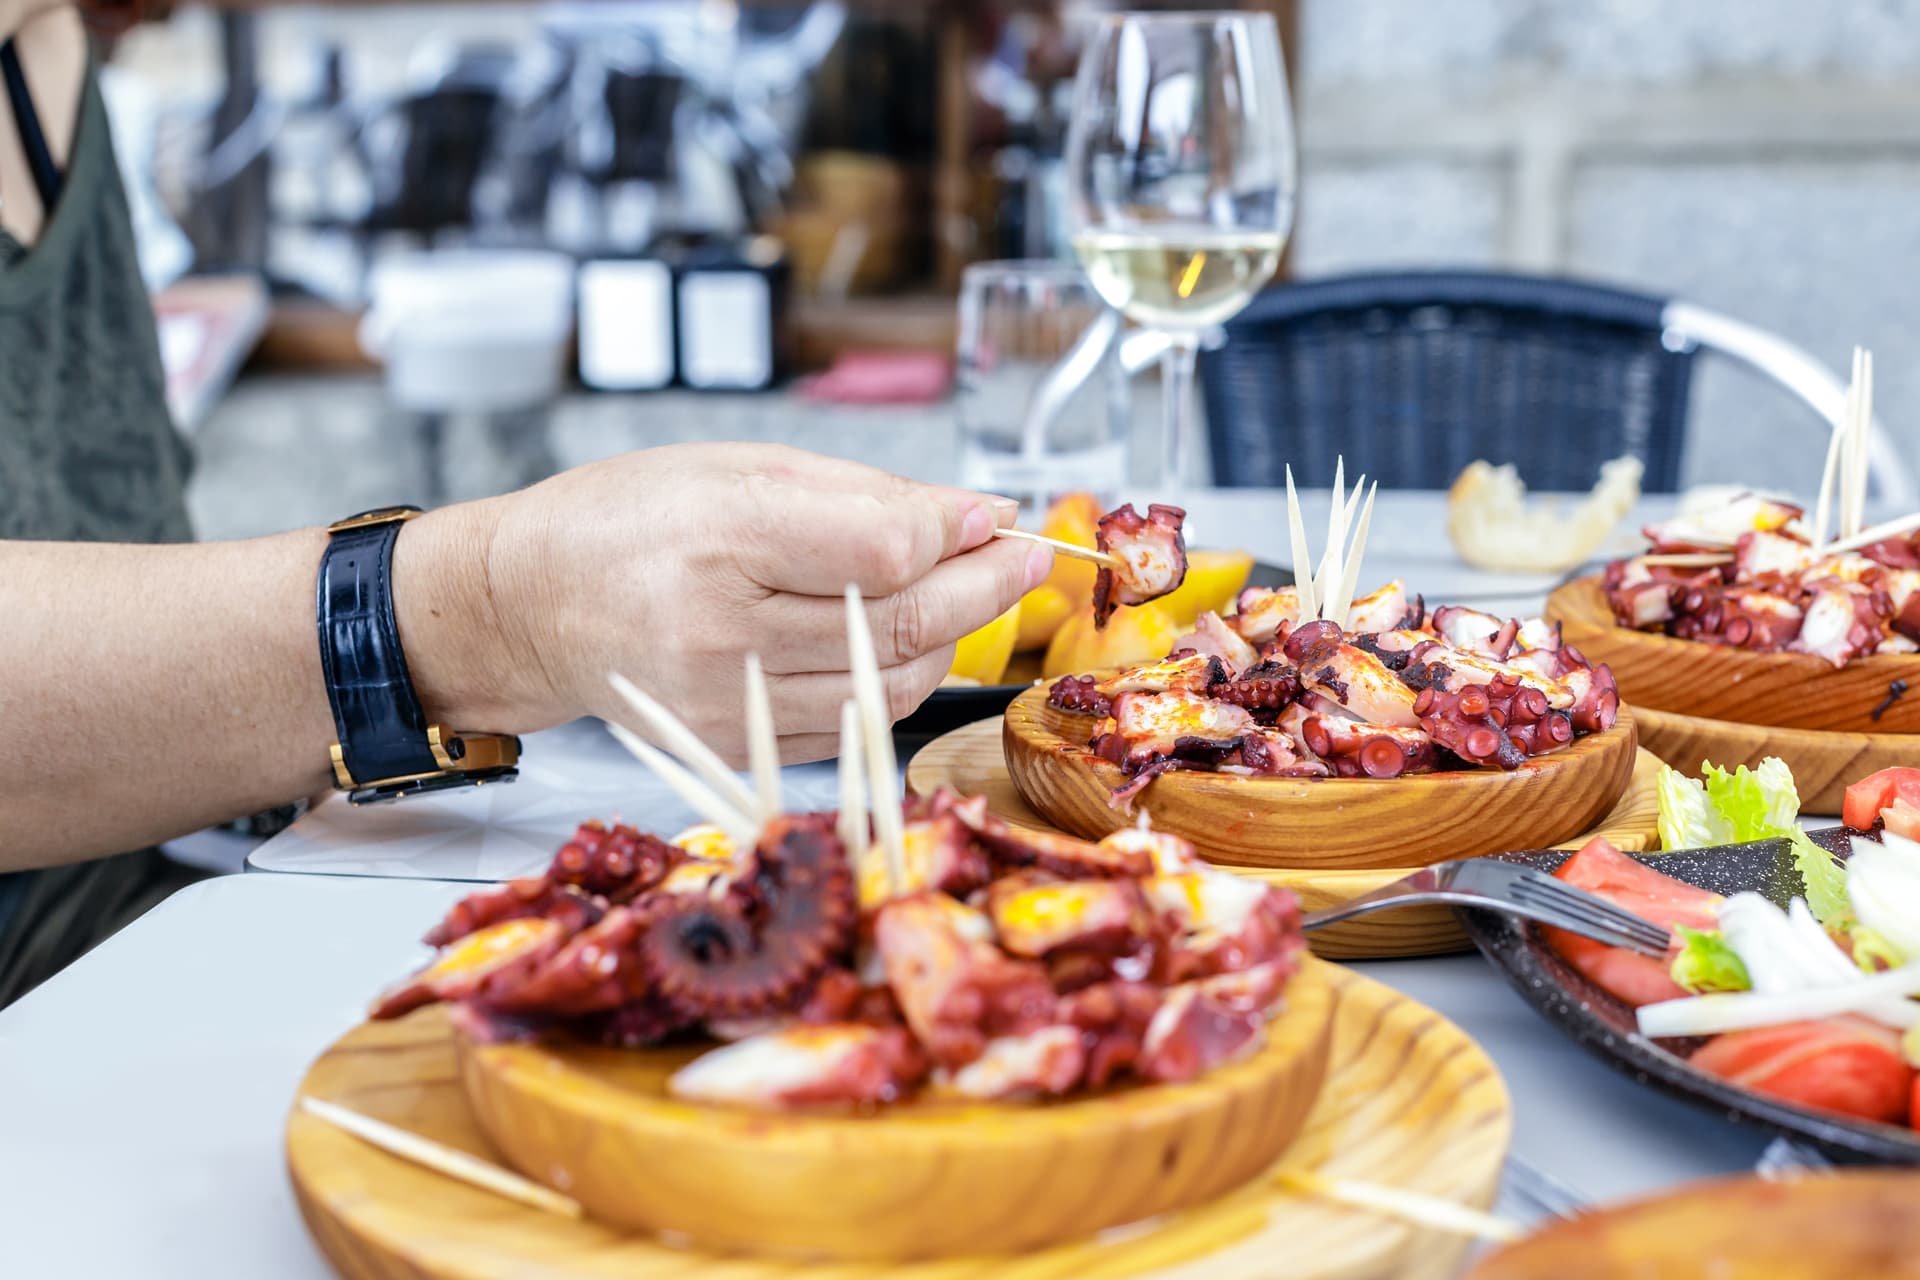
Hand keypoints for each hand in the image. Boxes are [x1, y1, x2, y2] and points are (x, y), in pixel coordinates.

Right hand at [403, 445, 1051, 763]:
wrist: (530, 604)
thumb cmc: (630, 518)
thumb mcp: (740, 468)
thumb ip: (865, 495)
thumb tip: (980, 516)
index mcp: (719, 539)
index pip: (884, 551)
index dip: (957, 536)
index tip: (994, 517)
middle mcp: (720, 633)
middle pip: (901, 626)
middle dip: (985, 588)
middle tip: (1028, 556)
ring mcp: (727, 704)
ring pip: (891, 686)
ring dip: (949, 640)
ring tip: (961, 593)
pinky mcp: (734, 745)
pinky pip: (855, 722)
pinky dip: (897, 680)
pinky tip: (905, 637)